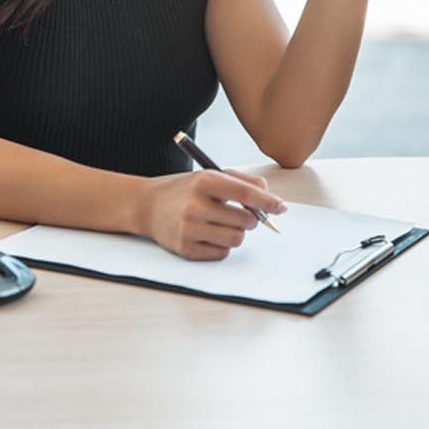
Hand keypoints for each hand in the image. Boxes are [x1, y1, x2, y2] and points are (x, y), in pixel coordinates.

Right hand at [138, 169, 285, 260]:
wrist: (147, 206)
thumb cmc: (187, 190)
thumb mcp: (211, 175)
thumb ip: (244, 182)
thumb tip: (271, 199)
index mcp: (204, 181)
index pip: (245, 194)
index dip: (268, 201)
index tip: (281, 208)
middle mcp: (195, 205)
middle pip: (246, 220)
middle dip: (251, 219)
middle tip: (240, 214)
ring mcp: (188, 229)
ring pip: (237, 239)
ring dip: (237, 233)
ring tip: (223, 223)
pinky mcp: (184, 248)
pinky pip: (222, 253)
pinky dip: (222, 245)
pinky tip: (209, 234)